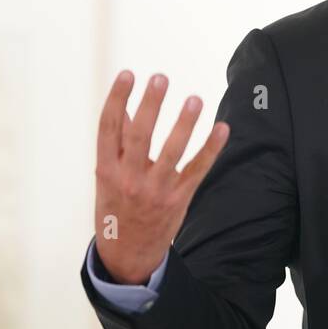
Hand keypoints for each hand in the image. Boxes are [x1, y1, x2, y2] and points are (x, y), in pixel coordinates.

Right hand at [93, 71, 228, 283]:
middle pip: (139, 135)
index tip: (128, 75)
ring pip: (172, 152)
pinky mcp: (179, 198)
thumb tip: (123, 106)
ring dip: (184, 124)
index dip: (117, 100)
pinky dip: (211, 149)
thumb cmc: (116, 207)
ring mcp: (155, 190)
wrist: (127, 253)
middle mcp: (128, 179)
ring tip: (194, 99)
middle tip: (160, 78)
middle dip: (150, 105)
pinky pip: (197, 170)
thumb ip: (116, 145)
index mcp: (106, 170)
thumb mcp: (106, 178)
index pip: (108, 129)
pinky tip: (222, 129)